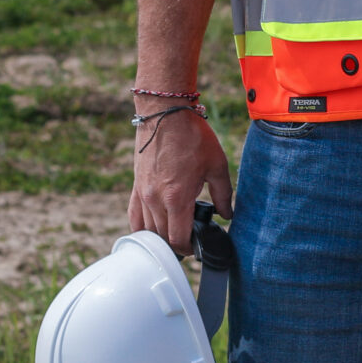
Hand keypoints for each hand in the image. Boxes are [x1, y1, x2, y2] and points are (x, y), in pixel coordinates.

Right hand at [127, 106, 234, 252]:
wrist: (165, 113)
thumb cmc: (193, 136)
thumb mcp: (217, 164)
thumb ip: (223, 194)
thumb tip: (227, 215)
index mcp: (177, 197)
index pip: (178, 238)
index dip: (189, 249)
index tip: (198, 247)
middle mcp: (155, 200)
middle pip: (162, 237)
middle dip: (177, 244)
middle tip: (192, 241)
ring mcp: (142, 194)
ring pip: (147, 230)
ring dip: (160, 238)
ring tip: (175, 236)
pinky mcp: (136, 186)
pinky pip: (134, 216)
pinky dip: (142, 228)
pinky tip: (153, 230)